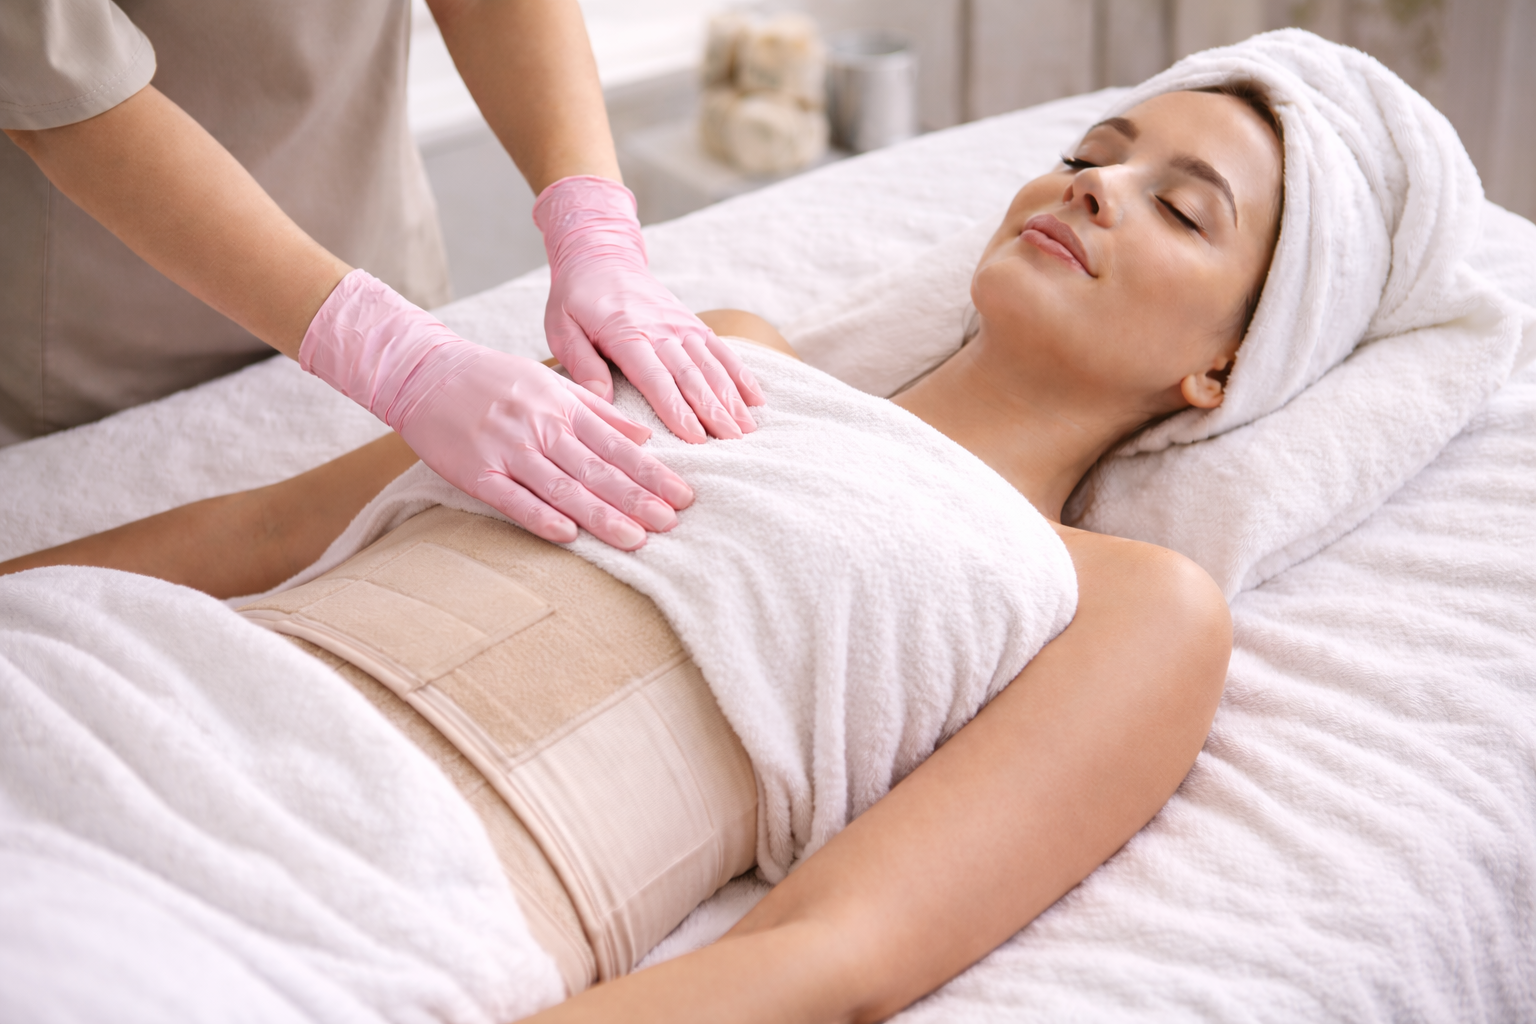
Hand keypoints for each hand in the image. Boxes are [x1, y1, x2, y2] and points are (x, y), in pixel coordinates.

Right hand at [300, 271, 692, 549]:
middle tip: (671, 523)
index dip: (652, 474)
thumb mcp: (552, 384)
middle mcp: (540, 429)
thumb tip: (644, 436)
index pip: (618, 446)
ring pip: (562, 487)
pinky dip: (540, 516)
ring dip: (601, 515)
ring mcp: (508, 451)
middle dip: (637, 498)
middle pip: (597, 470)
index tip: (684, 495)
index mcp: (562, 408)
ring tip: (635, 539)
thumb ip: (598, 411)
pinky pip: (512, 499)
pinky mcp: (476, 472)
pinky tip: (568, 535)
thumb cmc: (494, 379)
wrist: (426, 372)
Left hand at [534, 175, 765, 443]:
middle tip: (733, 444)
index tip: (695, 439)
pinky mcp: (692, 323)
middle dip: (714, 411)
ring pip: (712, 365)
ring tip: (748, 429)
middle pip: (692, 376)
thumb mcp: (562, 328)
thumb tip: (602, 402)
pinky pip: (721, 350)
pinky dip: (740, 374)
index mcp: (626, 334)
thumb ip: (582, 365)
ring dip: (732, 398)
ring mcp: (681, 325)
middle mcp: (660, 329)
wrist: (601, 254)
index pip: (656, 378)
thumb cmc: (576, 298)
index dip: (677, 409)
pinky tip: (756, 398)